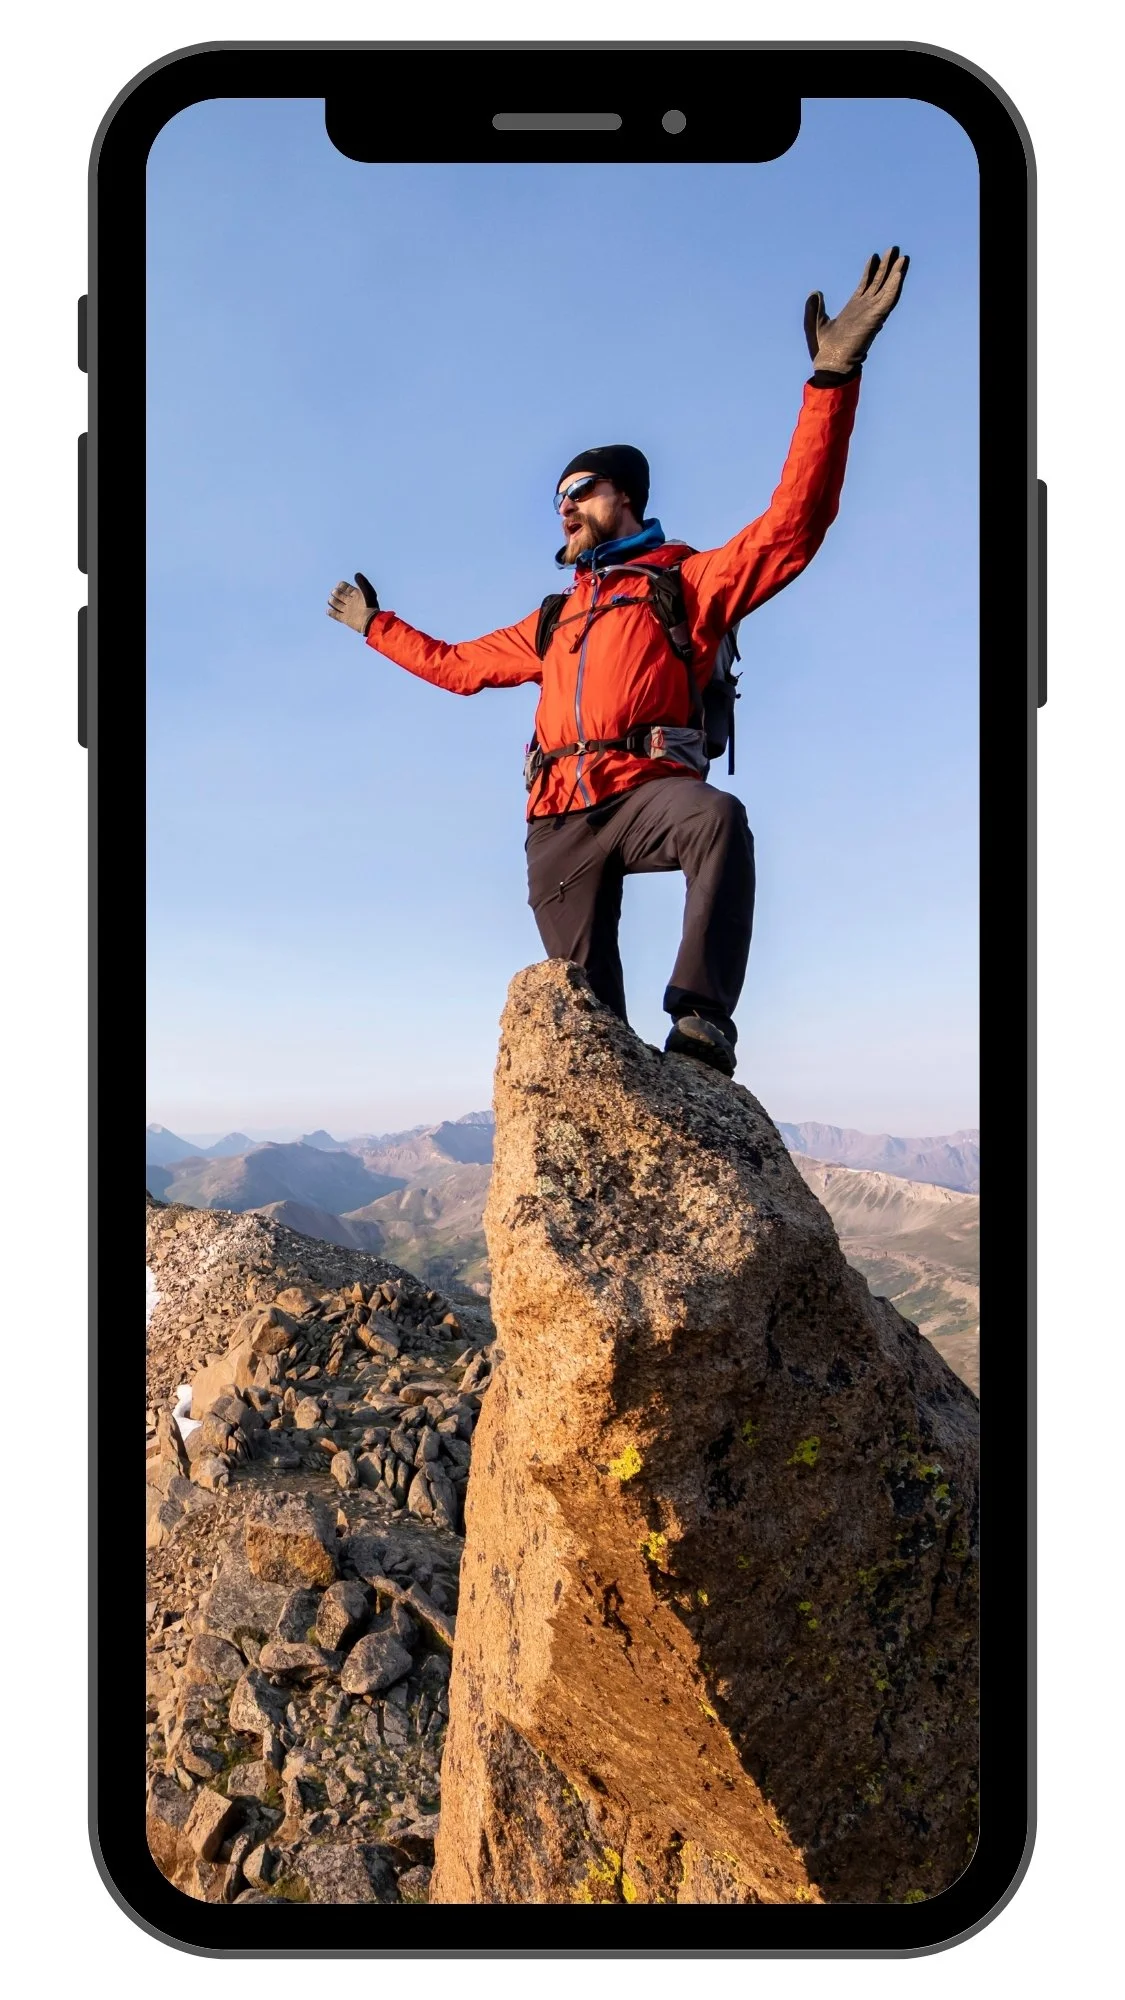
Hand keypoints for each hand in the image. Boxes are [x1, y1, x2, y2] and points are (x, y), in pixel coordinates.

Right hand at [327, 571, 379, 634]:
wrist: (371, 621)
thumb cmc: (370, 605)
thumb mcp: (368, 591)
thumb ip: (362, 582)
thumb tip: (356, 574)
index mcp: (356, 595)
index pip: (345, 587)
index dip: (341, 586)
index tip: (340, 586)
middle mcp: (351, 602)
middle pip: (339, 595)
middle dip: (336, 593)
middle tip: (335, 593)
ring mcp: (348, 611)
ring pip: (337, 604)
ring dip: (332, 601)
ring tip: (332, 600)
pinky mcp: (345, 619)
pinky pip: (336, 615)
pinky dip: (331, 613)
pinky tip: (329, 610)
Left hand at [804, 247, 908, 374]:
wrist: (829, 365)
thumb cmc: (823, 350)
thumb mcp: (814, 323)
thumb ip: (815, 307)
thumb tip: (816, 292)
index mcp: (853, 309)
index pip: (865, 285)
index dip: (870, 270)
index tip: (874, 256)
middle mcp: (865, 309)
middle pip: (879, 283)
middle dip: (887, 266)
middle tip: (894, 249)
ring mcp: (872, 313)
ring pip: (887, 289)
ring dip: (896, 273)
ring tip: (902, 257)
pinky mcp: (875, 319)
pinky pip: (888, 300)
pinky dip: (895, 286)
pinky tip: (900, 272)